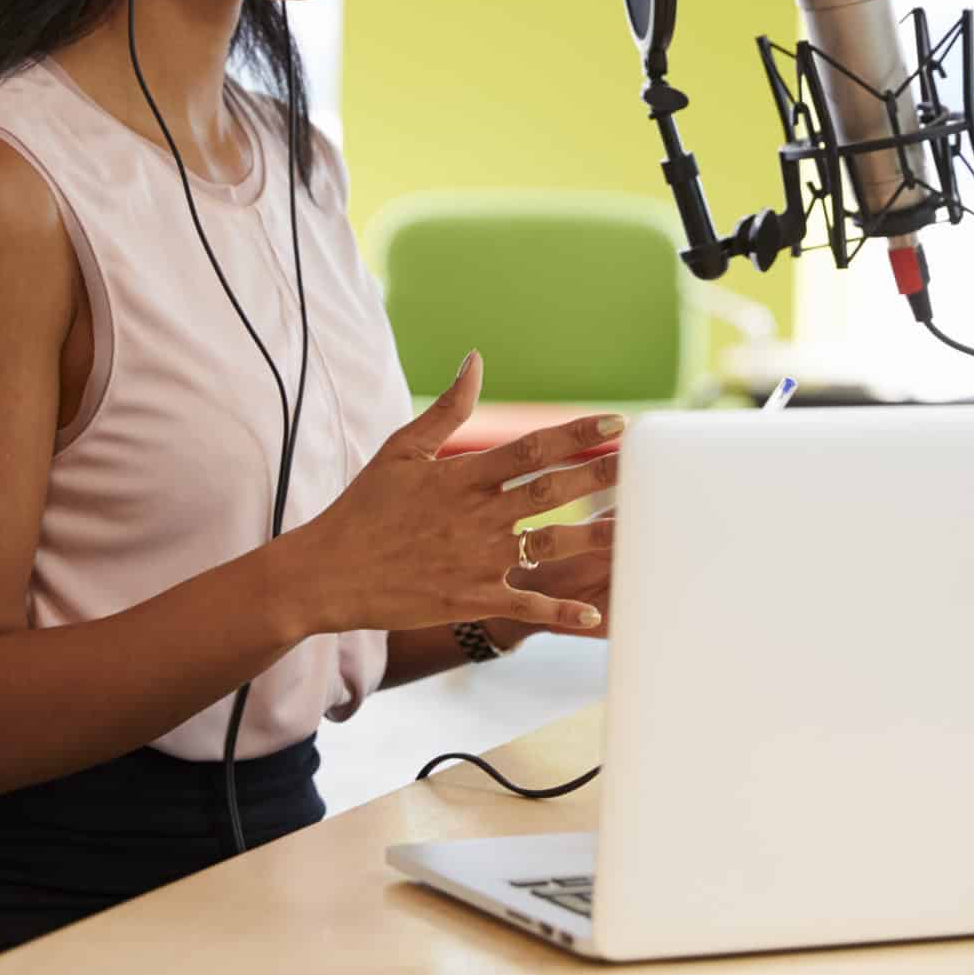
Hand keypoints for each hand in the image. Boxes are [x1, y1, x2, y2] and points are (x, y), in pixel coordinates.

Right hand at [285, 351, 620, 636]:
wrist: (327, 572)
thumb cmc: (365, 507)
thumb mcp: (402, 449)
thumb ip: (448, 407)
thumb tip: (477, 359)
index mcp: (463, 477)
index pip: (532, 447)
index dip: (578, 433)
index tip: (618, 422)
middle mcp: (477, 515)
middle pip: (553, 490)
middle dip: (603, 475)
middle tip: (646, 465)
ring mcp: (476, 559)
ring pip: (551, 545)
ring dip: (599, 538)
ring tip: (642, 529)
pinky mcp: (470, 598)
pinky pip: (526, 604)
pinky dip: (562, 612)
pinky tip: (598, 615)